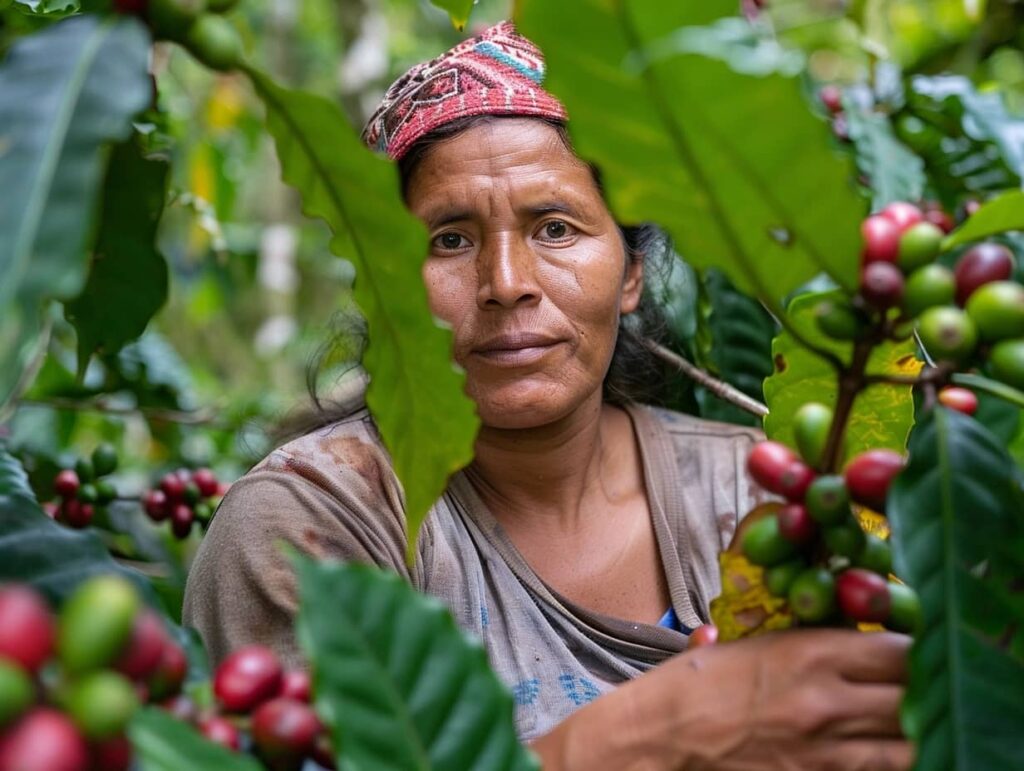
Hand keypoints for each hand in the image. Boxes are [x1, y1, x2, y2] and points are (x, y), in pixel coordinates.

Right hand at [530, 629, 910, 770]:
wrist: (658, 743)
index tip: (918, 644)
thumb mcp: (743, 645)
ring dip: (918, 730)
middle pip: (915, 696)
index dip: (919, 646)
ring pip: (912, 745)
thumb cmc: (692, 688)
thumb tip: (816, 624)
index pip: (899, 648)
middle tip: (921, 681)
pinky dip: (890, 761)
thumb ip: (787, 636)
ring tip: (910, 719)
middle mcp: (828, 702)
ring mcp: (828, 752)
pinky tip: (884, 750)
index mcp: (809, 654)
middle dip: (927, 688)